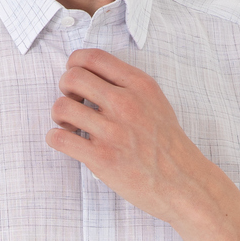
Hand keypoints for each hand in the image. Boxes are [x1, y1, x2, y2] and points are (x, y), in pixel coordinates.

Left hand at [46, 49, 217, 225]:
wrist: (184, 183)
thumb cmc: (167, 145)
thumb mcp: (156, 102)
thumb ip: (128, 86)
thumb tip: (93, 76)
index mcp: (139, 85)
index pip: (92, 57)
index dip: (74, 64)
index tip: (76, 78)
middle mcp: (125, 104)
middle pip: (72, 77)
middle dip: (64, 88)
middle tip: (73, 103)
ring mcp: (113, 131)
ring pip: (61, 107)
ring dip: (58, 116)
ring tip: (69, 126)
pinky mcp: (102, 158)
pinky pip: (59, 139)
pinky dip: (55, 138)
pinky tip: (66, 141)